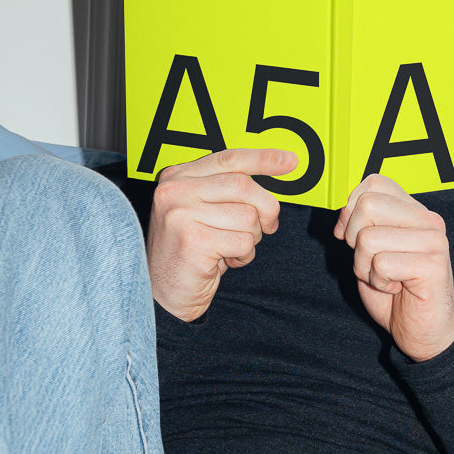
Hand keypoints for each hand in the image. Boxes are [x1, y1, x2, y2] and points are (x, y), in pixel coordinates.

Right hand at [146, 147, 296, 321]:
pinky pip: (243, 242)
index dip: (263, 159)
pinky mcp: (193, 241)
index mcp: (177, 176)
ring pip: (247, 216)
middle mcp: (175, 190)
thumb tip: (277, 170)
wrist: (163, 295)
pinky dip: (244, 255)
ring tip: (230, 248)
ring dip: (251, 238)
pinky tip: (225, 261)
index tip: (290, 161)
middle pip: (244, 185)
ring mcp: (181, 214)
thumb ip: (229, 190)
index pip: (229, 158)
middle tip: (267, 226)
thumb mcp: (205, 212)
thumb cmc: (190, 252)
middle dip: (266, 208)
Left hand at [334, 175, 453, 360]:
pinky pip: (382, 263)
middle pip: (367, 205)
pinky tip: (397, 288)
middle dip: (354, 239)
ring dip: (365, 267)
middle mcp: (428, 219)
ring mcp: (434, 240)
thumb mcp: (370, 252)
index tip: (351, 237)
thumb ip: (360, 225)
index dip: (350, 209)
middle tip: (371, 261)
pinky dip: (379, 282)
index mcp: (413, 211)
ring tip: (386, 278)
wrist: (422, 332)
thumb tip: (341, 212)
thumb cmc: (396, 291)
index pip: (374, 182)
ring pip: (368, 238)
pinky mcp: (433, 264)